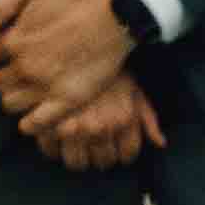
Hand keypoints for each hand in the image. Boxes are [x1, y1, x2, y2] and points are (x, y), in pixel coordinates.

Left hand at [0, 0, 141, 128]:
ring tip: (26, 92)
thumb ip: (3, 1)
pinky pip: (38, 123)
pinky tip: (31, 121)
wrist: (118, 13)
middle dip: (2, 76)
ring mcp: (45, 85)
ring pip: (10, 103)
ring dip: (13, 98)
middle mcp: (24, 66)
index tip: (2, 52)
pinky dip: (30, 125)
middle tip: (16, 72)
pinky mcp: (68, 99)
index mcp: (13, 39)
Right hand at [25, 76, 163, 172]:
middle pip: (102, 162)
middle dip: (100, 157)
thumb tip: (159, 143)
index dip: (123, 154)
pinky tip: (57, 138)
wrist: (74, 42)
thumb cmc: (107, 67)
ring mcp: (70, 128)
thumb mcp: (134, 88)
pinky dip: (53, 148)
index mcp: (122, 120)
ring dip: (78, 158)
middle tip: (96, 148)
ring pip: (76, 162)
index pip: (128, 155)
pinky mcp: (45, 124)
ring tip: (78, 146)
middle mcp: (98, 128)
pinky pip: (50, 151)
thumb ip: (148, 118)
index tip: (117, 150)